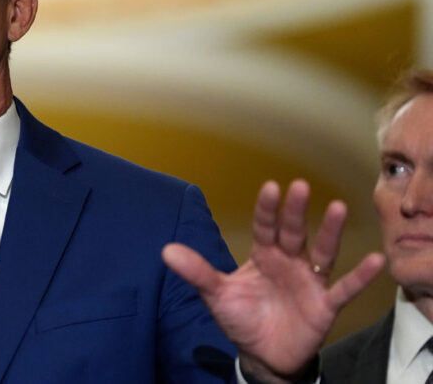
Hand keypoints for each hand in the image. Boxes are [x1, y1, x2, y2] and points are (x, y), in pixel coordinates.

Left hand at [162, 180, 384, 381]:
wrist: (262, 354)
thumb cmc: (243, 317)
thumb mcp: (216, 295)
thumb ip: (197, 272)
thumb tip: (166, 251)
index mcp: (263, 256)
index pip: (265, 227)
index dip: (267, 209)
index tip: (271, 187)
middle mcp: (289, 262)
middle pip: (294, 233)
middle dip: (296, 212)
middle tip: (300, 186)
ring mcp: (308, 282)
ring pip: (321, 253)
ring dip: (330, 232)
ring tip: (338, 208)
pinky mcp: (324, 306)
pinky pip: (343, 289)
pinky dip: (359, 277)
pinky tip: (374, 260)